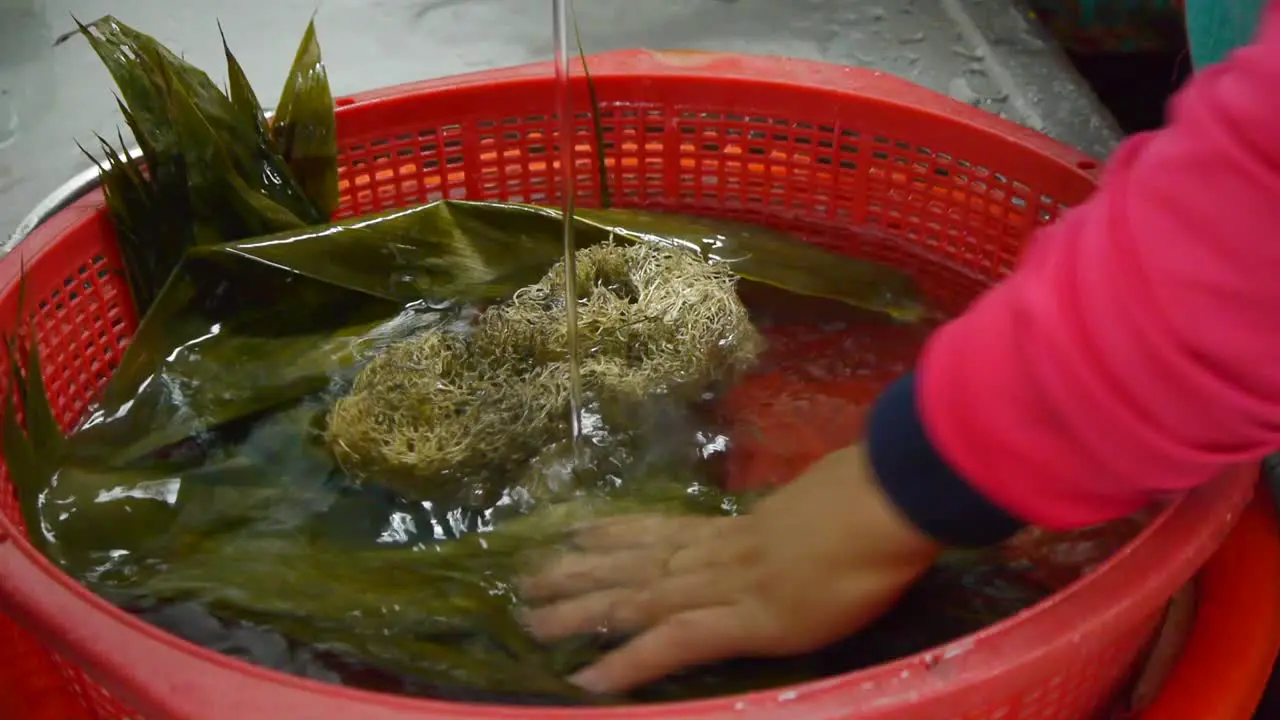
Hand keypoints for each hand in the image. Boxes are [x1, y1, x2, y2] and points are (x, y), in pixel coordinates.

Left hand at [519, 443, 942, 694]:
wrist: (883, 507)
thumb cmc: (868, 503)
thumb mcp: (821, 508)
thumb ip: (795, 522)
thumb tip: (798, 524)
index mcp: (736, 530)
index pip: (662, 530)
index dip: (616, 533)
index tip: (576, 531)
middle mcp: (715, 554)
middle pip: (634, 563)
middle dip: (579, 572)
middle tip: (527, 580)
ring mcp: (722, 586)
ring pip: (635, 598)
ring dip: (581, 612)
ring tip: (533, 621)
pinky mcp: (739, 621)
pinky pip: (670, 645)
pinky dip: (627, 663)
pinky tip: (589, 681)